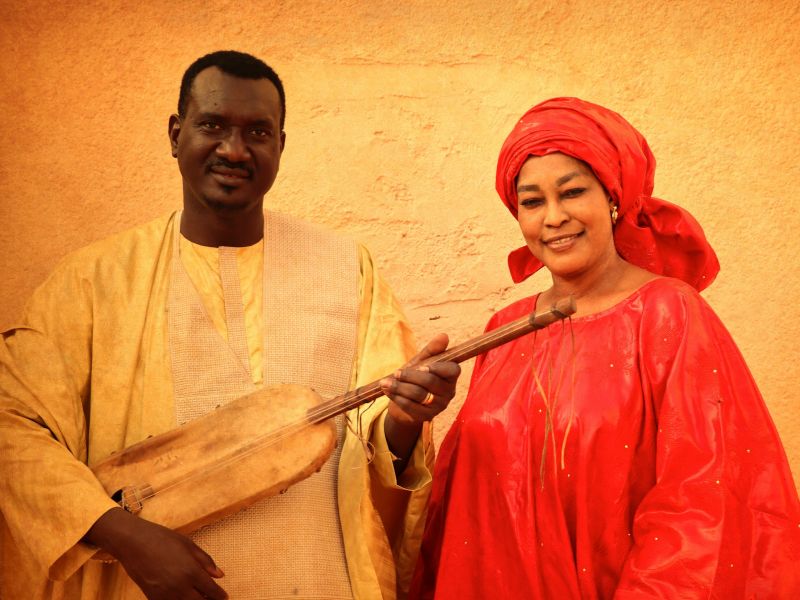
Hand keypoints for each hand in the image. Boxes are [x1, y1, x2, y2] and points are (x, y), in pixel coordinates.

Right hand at [84, 508, 226, 599]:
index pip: (212, 591)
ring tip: (199, 596)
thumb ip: (206, 561)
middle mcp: (179, 587)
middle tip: (214, 598)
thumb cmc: (162, 539)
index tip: (224, 596)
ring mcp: (165, 595)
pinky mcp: (153, 598)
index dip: (220, 595)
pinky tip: (183, 596)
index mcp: (191, 571)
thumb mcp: (189, 545)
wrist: (132, 543)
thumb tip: (220, 575)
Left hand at [380, 334, 460, 465]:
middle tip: (396, 372)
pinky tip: (388, 392)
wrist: (405, 400)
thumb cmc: (416, 376)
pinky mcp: (427, 417)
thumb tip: (444, 335)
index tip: (421, 366)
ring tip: (385, 382)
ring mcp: (439, 406)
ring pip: (419, 394)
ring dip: (399, 387)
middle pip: (431, 382)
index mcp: (451, 376)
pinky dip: (397, 398)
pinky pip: (410, 406)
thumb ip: (432, 350)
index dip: (437, 368)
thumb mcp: (422, 361)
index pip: (453, 370)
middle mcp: (449, 392)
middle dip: (410, 376)